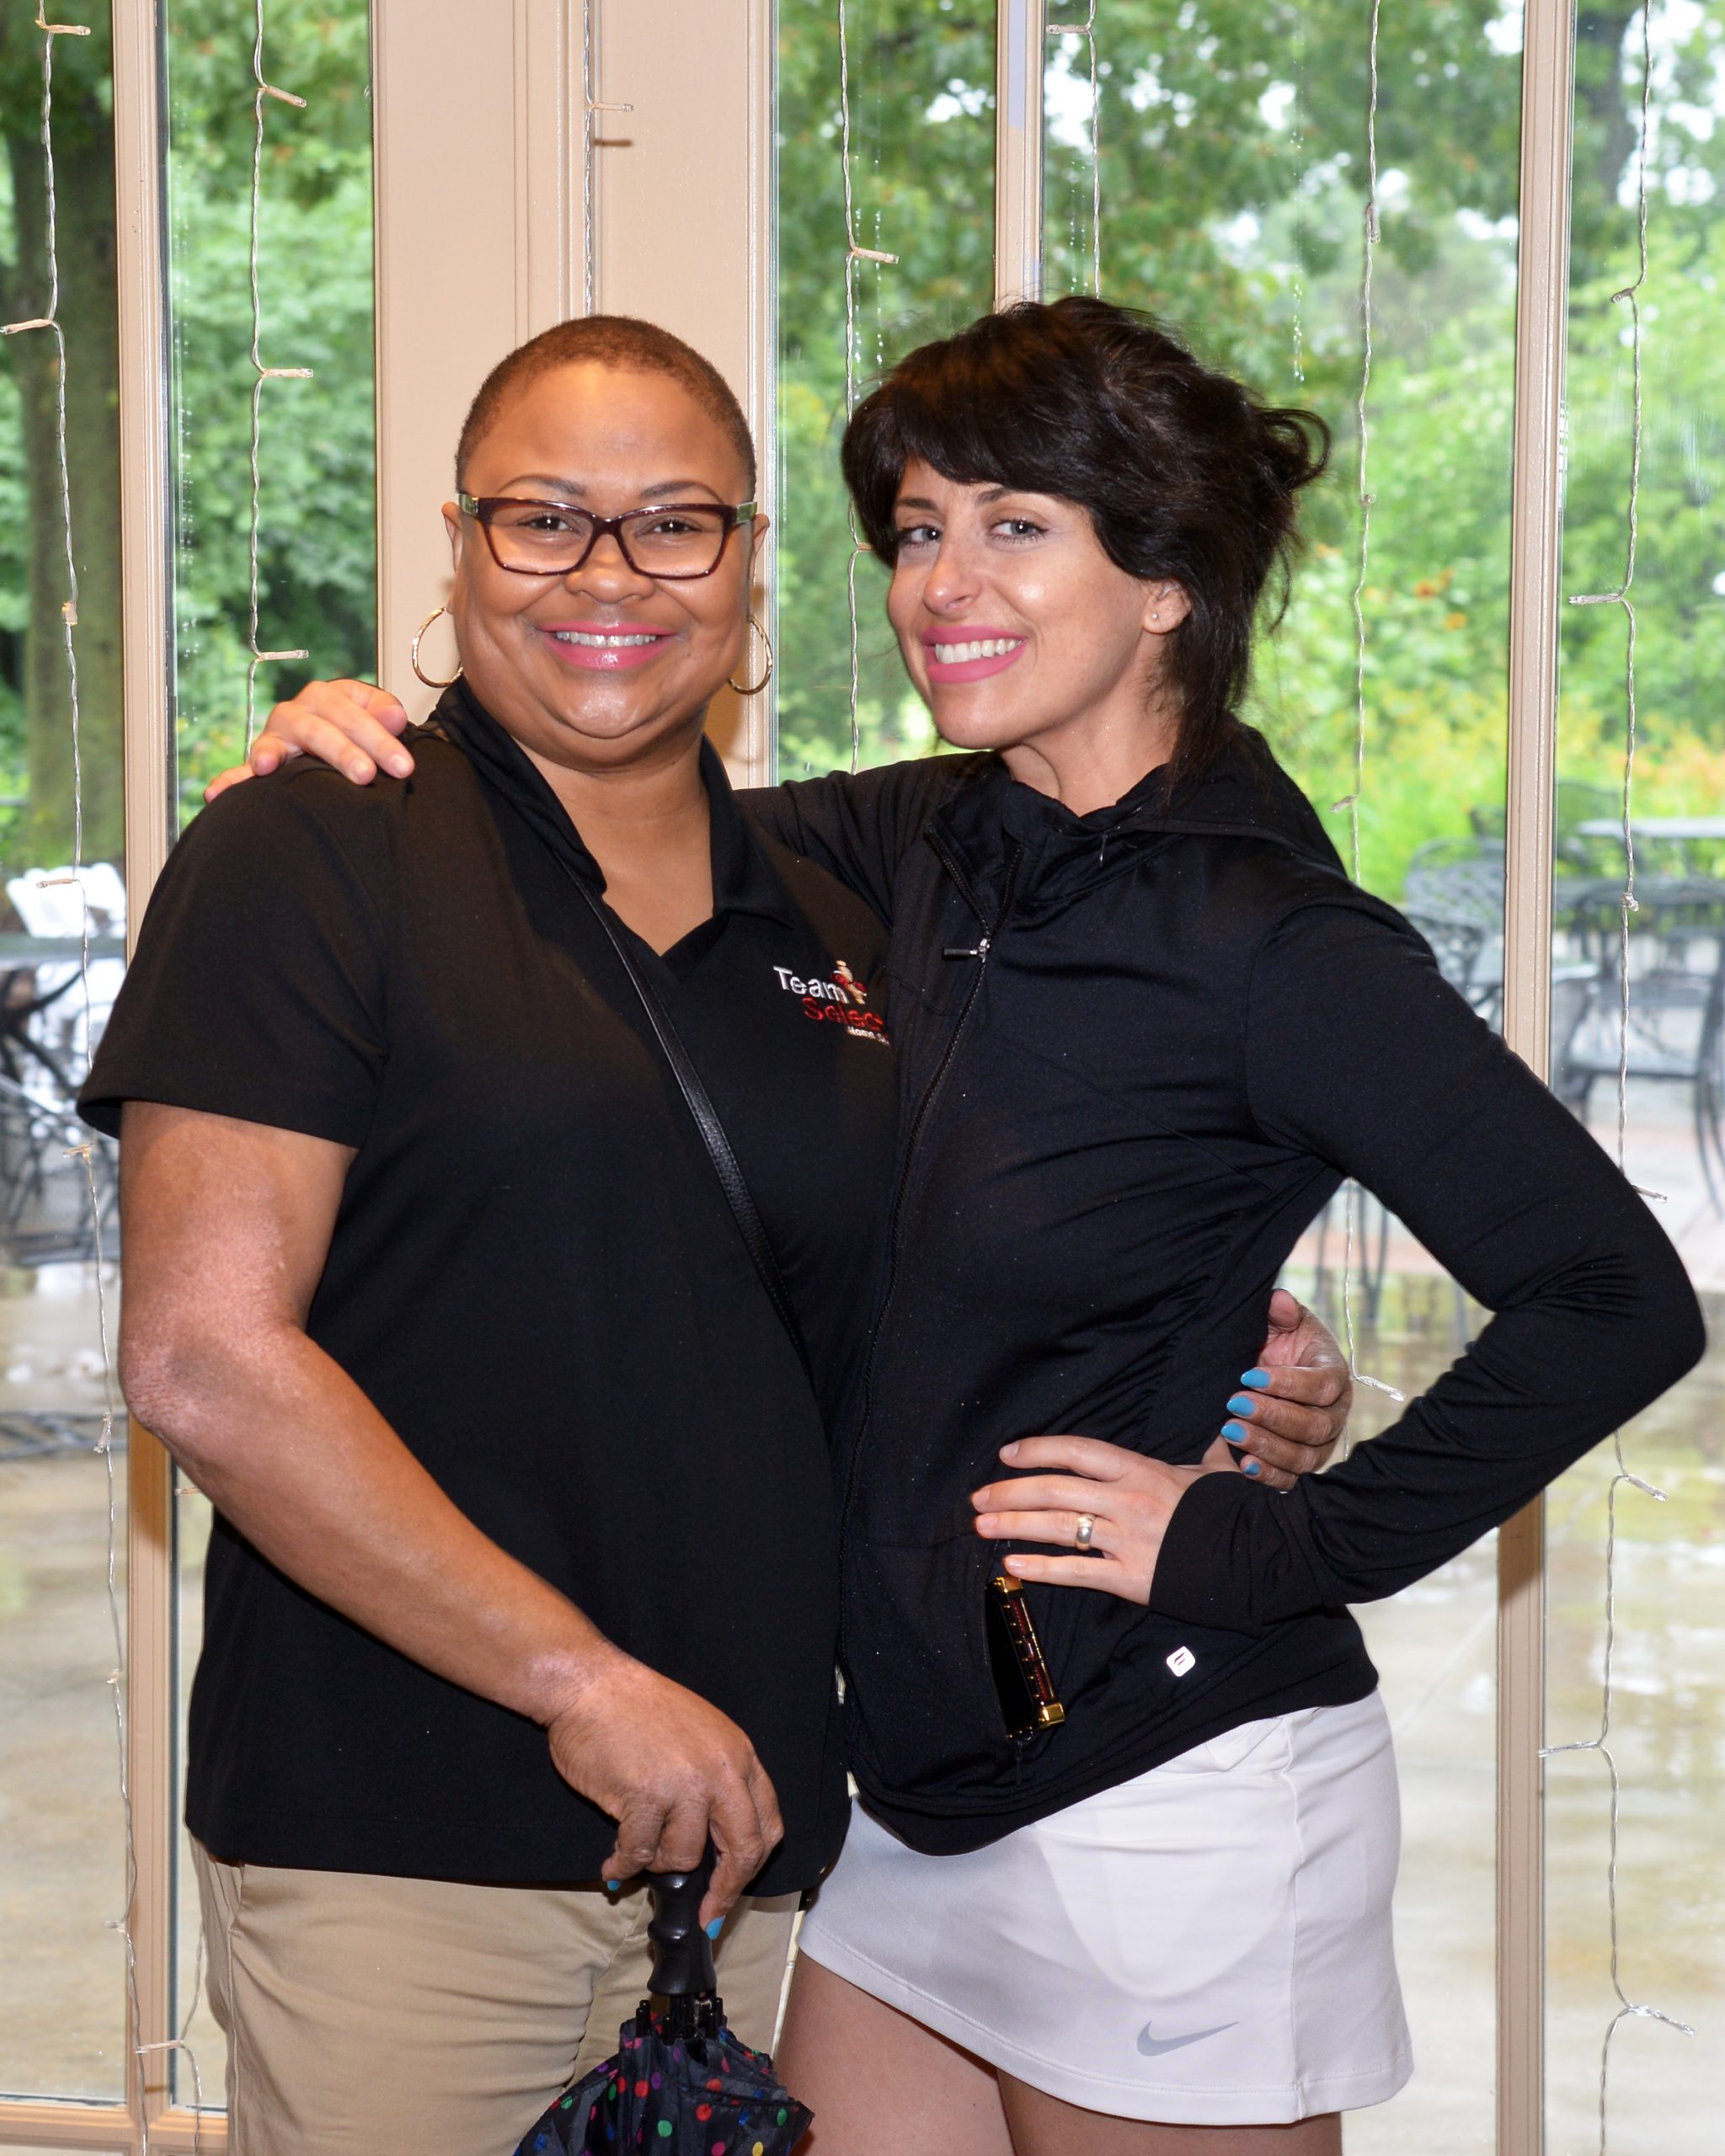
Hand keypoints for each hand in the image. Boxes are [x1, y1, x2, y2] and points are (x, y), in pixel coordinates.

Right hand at [203, 678, 416, 800]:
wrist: (341, 735)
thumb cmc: (361, 727)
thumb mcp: (379, 715)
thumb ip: (386, 714)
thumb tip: (396, 717)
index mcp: (329, 696)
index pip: (355, 714)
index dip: (380, 740)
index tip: (403, 767)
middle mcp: (299, 711)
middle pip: (319, 728)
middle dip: (343, 752)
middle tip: (366, 776)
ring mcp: (277, 736)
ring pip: (278, 742)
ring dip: (274, 753)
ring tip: (270, 765)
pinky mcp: (263, 760)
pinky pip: (241, 770)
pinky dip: (230, 780)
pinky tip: (216, 794)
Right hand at [543, 1647, 783, 1925]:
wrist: (592, 1685)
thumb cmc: (639, 1709)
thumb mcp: (701, 1735)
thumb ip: (717, 1781)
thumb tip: (716, 1843)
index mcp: (739, 1755)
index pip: (766, 1824)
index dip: (752, 1867)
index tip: (733, 1892)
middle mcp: (720, 1770)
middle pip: (743, 1850)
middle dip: (725, 1892)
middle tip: (708, 1916)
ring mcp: (683, 1784)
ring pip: (685, 1856)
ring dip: (660, 1864)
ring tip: (639, 1853)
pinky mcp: (644, 1796)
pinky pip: (640, 1851)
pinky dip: (624, 1865)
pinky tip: (614, 1864)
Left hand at [972, 1433, 1238, 1605]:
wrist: (1263, 1558)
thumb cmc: (1236, 1512)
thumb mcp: (1214, 1472)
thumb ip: (1202, 1454)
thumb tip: (1222, 1429)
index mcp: (1142, 1469)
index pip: (1077, 1451)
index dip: (1038, 1450)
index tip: (1007, 1454)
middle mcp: (1128, 1500)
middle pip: (1055, 1489)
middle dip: (1010, 1491)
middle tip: (977, 1498)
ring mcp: (1127, 1539)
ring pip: (1057, 1528)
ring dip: (1013, 1524)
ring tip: (982, 1527)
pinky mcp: (1131, 1578)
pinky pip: (1076, 1572)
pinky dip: (1041, 1568)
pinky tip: (1014, 1565)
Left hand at [1218, 1288, 1351, 1490]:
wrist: (1264, 1371)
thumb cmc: (1276, 1343)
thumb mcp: (1277, 1322)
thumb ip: (1279, 1312)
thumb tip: (1279, 1301)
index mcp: (1334, 1375)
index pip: (1322, 1385)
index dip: (1288, 1384)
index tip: (1249, 1377)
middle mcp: (1334, 1414)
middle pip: (1315, 1426)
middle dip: (1272, 1416)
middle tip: (1234, 1404)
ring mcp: (1320, 1444)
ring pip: (1304, 1457)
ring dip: (1267, 1446)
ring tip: (1230, 1432)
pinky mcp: (1301, 1466)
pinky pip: (1292, 1480)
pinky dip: (1269, 1476)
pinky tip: (1243, 1465)